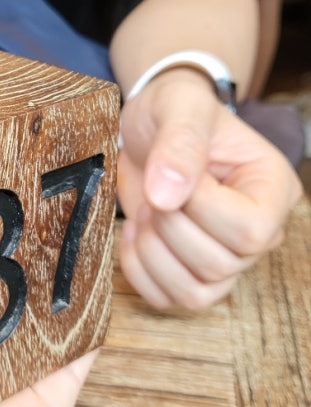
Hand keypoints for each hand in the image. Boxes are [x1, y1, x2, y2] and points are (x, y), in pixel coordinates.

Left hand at [117, 71, 302, 311]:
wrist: (150, 125)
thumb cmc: (174, 110)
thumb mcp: (179, 107)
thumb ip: (180, 143)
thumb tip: (167, 196)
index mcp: (272, 189)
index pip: (248, 230)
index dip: (198, 207)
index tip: (173, 173)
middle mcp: (259, 232)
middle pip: (218, 265)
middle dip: (168, 225)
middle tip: (154, 189)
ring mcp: (227, 259)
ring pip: (194, 293)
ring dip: (151, 251)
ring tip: (146, 210)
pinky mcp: (190, 273)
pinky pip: (166, 299)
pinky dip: (138, 271)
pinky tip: (133, 232)